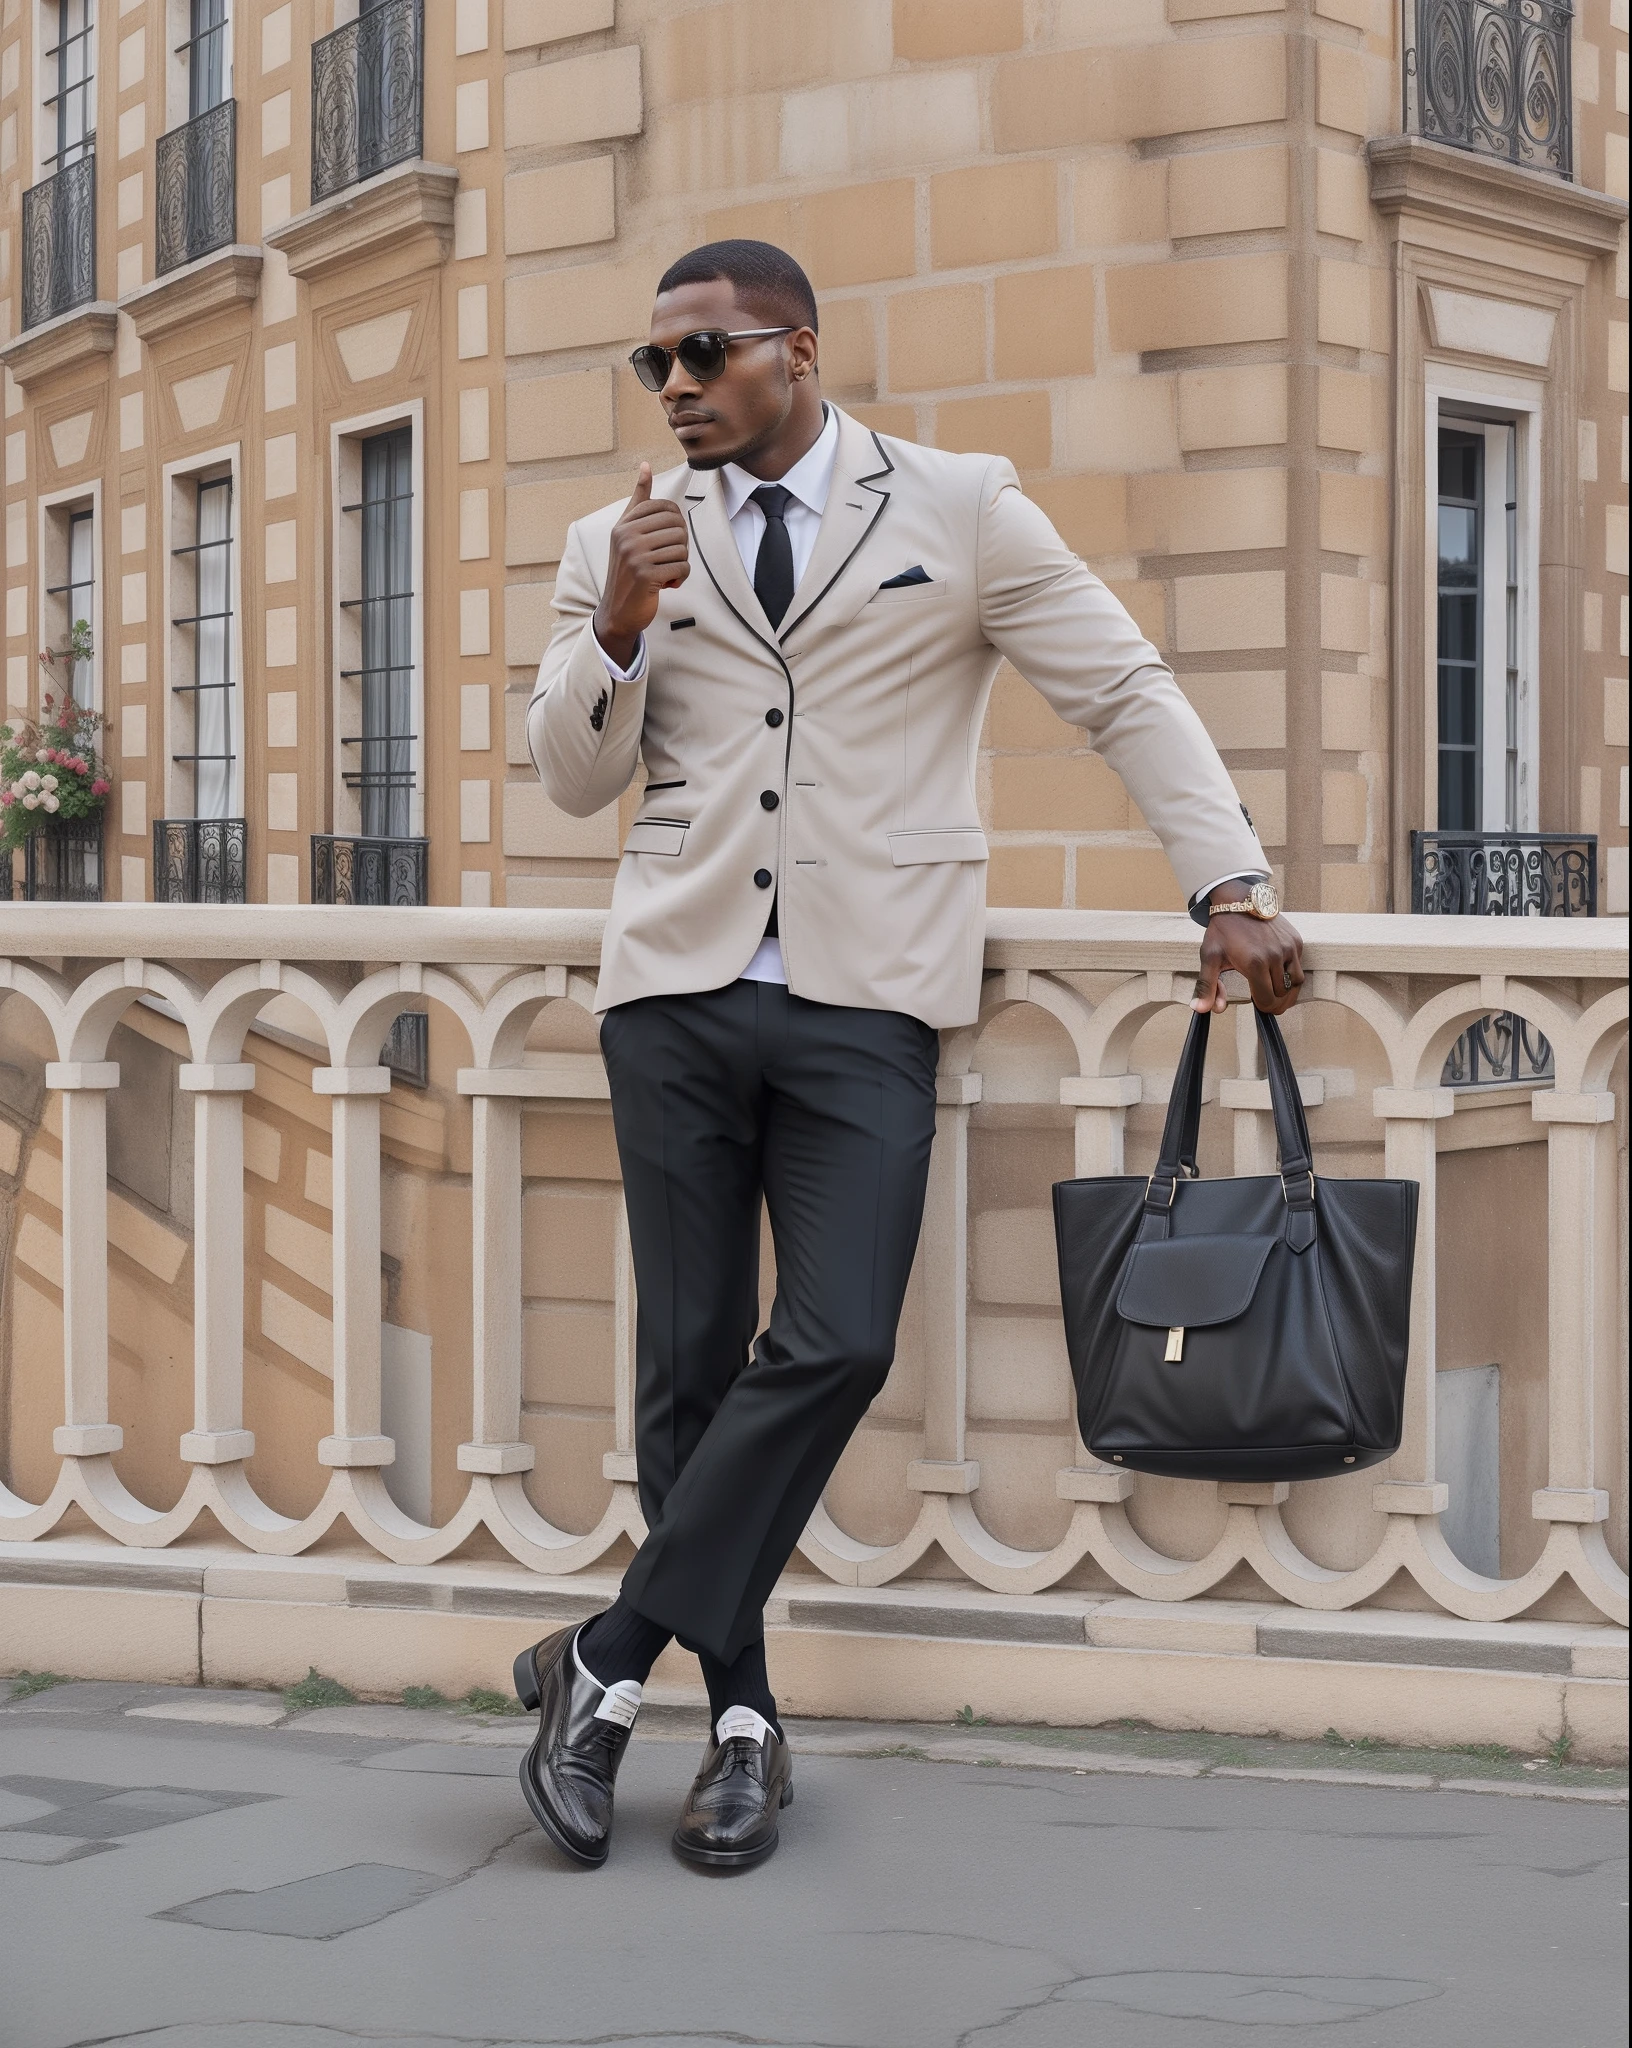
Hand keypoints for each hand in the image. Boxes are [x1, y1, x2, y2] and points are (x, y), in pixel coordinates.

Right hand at [594, 462, 689, 668]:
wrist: (617, 611)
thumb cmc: (628, 571)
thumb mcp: (627, 533)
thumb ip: (638, 501)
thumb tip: (646, 465)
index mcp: (624, 524)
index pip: (666, 508)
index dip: (676, 525)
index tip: (667, 540)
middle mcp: (626, 537)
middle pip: (678, 527)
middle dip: (680, 545)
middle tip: (668, 559)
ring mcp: (635, 555)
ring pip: (682, 548)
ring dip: (681, 564)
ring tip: (666, 572)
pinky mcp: (646, 575)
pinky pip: (682, 567)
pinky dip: (681, 578)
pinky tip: (668, 584)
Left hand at [1193, 894, 1303, 1015]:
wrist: (1238, 901)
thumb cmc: (1222, 930)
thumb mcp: (1210, 957)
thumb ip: (1206, 986)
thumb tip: (1200, 1009)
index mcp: (1254, 963)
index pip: (1267, 1000)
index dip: (1263, 1007)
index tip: (1258, 1006)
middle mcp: (1275, 956)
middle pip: (1283, 994)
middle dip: (1275, 1002)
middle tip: (1267, 1002)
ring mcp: (1288, 947)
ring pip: (1296, 982)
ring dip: (1287, 990)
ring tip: (1276, 991)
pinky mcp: (1295, 940)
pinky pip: (1299, 965)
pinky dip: (1292, 973)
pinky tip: (1279, 973)